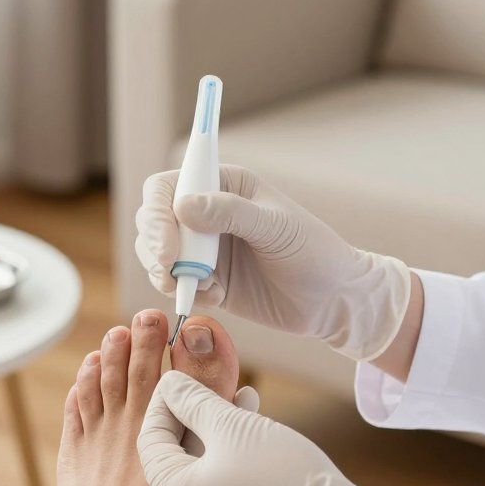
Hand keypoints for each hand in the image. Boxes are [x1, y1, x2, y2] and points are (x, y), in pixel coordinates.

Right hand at [135, 164, 410, 360]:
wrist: (332, 300)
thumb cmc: (314, 253)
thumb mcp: (276, 228)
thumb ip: (230, 213)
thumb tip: (182, 206)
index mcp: (223, 185)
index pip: (167, 186)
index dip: (157, 212)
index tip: (168, 246)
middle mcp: (206, 212)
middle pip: (152, 220)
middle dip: (155, 247)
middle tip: (170, 274)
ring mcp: (202, 247)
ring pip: (155, 254)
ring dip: (165, 273)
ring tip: (201, 286)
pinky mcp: (204, 279)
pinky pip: (173, 283)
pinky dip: (185, 292)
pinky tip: (218, 295)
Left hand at [138, 370, 420, 485]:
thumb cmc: (282, 475)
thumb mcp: (233, 425)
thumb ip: (193, 400)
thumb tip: (170, 383)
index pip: (149, 439)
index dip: (163, 402)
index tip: (182, 377)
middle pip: (171, 458)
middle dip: (191, 417)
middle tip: (213, 386)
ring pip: (196, 473)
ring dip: (212, 436)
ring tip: (240, 401)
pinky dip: (224, 463)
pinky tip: (250, 435)